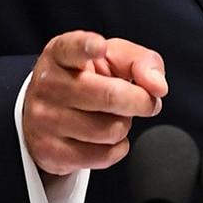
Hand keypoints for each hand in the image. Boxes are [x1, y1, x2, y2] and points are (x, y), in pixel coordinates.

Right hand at [22, 30, 167, 174]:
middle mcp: (48, 84)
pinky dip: (117, 147)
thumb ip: (140, 61)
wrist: (46, 113)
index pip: (71, 48)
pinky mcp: (50, 151)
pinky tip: (105, 137)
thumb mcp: (111, 58)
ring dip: (124, 124)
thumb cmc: (85, 79)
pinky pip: (105, 156)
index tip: (100, 47)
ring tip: (112, 116)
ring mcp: (44, 119)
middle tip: (143, 100)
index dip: (87, 46)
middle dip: (140, 100)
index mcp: (61, 53)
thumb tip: (158, 86)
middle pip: (110, 96)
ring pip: (111, 130)